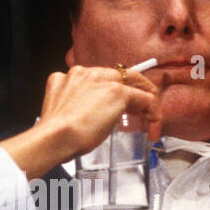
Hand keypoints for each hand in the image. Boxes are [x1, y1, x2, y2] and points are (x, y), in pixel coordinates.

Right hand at [0, 65, 161, 179]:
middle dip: (135, 89)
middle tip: (143, 107)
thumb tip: (83, 117)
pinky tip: (154, 127)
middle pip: (121, 75)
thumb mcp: (62, 114)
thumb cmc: (55, 134)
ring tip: (153, 119)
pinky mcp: (118, 92)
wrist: (55, 137)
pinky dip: (153, 113)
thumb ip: (73, 106)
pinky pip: (144, 99)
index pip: (101, 77)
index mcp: (70, 77)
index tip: (119, 103)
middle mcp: (86, 73)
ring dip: (145, 100)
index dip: (113, 89)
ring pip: (134, 83)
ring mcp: (102, 80)